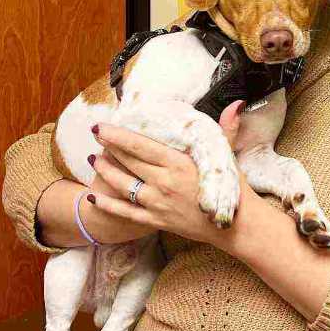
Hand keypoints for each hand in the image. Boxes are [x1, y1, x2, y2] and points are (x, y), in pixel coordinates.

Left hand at [88, 115, 258, 245]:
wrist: (235, 227)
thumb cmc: (233, 189)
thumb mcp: (227, 156)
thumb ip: (227, 128)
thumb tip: (236, 104)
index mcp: (179, 164)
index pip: (141, 146)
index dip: (119, 136)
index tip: (103, 126)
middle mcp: (163, 182)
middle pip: (129, 162)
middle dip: (109, 146)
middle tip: (95, 133)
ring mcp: (157, 203)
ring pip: (123, 185)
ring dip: (105, 171)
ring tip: (94, 159)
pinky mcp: (155, 220)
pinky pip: (125, 212)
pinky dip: (108, 205)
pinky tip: (93, 198)